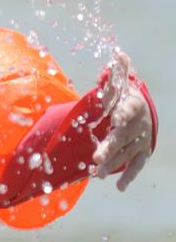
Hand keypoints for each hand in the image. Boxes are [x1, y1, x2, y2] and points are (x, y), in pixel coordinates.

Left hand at [93, 50, 152, 191]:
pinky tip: (120, 188)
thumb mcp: (122, 85)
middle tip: (96, 157)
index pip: (129, 109)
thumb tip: (117, 54)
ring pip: (126, 154)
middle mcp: (139, 125)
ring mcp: (141, 141)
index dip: (123, 113)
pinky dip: (129, 176)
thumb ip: (118, 73)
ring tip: (97, 174)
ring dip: (113, 165)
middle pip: (123, 137)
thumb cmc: (127, 99)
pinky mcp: (142, 153)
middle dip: (110, 147)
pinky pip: (136, 166)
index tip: (116, 118)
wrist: (145, 114)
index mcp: (134, 106)